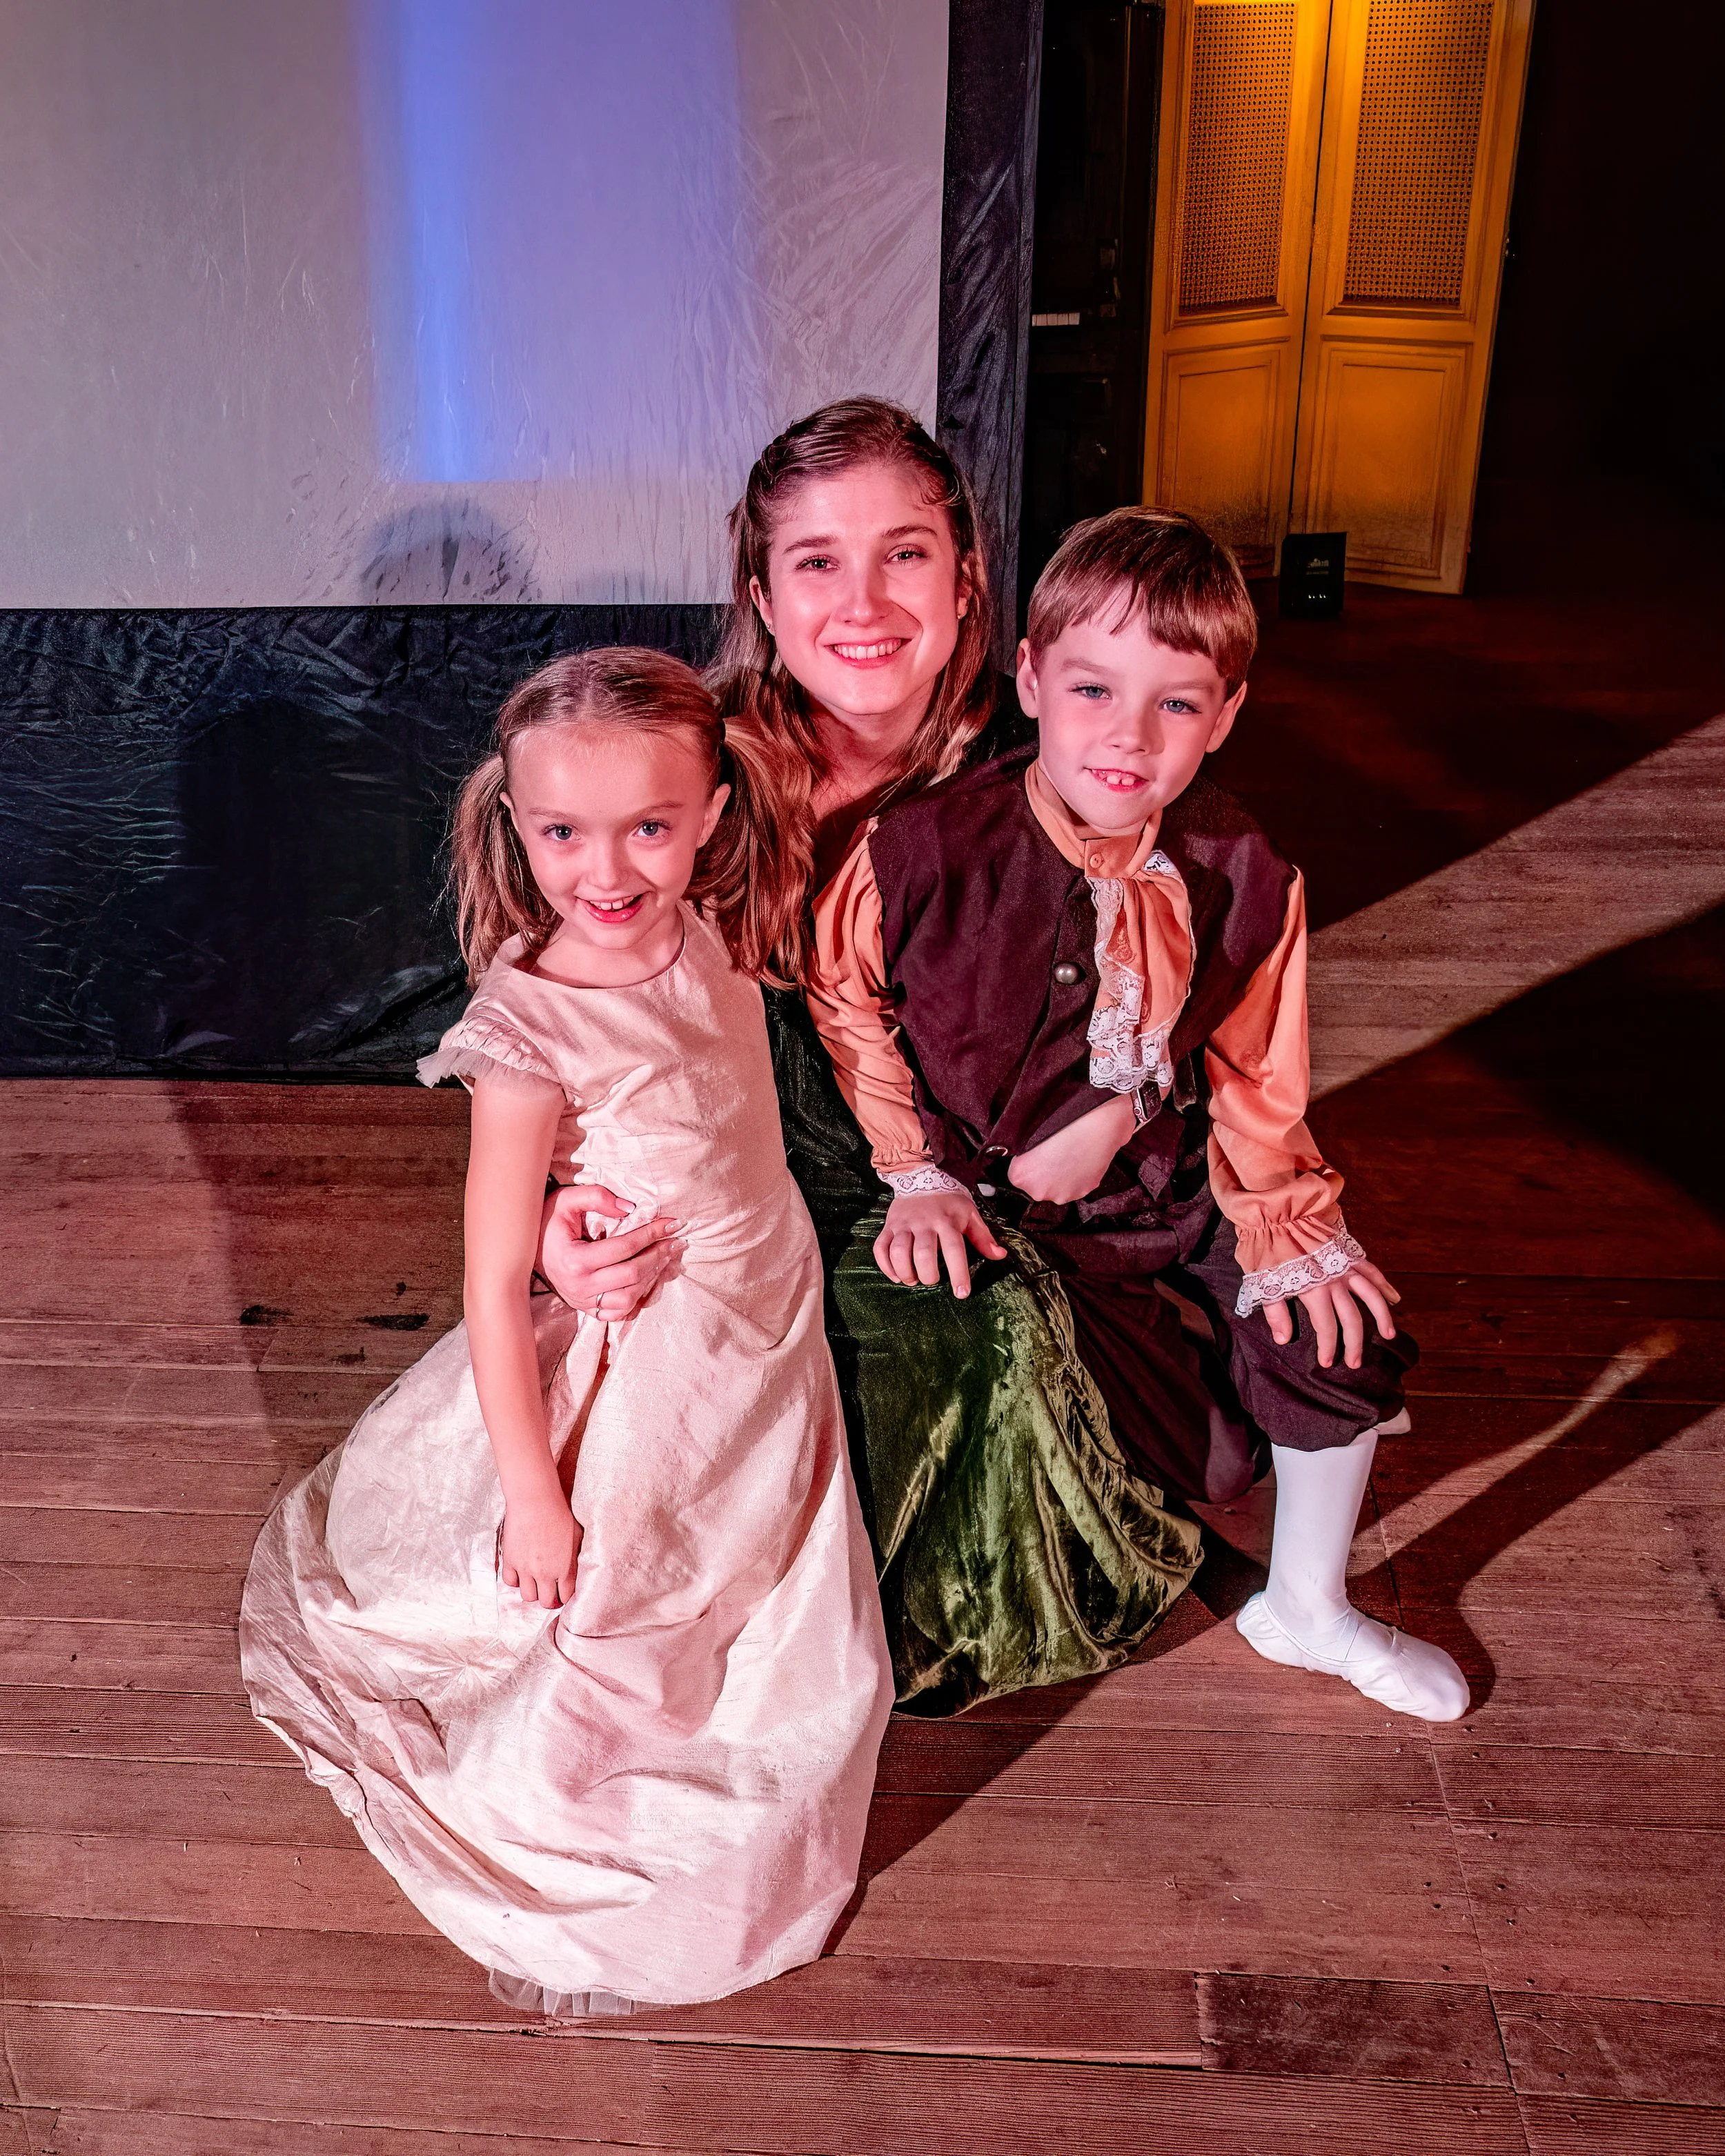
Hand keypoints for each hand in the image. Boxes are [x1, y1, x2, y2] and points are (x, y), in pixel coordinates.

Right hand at [499, 1483, 580, 1608]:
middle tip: (549, 1592)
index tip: (563, 1593)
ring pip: (528, 1597)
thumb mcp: (577, 1536)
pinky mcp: (510, 1561)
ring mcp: (526, 1569)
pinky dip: (515, 1580)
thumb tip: (576, 1568)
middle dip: (549, 1599)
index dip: (565, 1597)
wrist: (535, 1501)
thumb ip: (576, 1557)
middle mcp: (545, 1573)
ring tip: (535, 1583)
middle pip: (546, 1602)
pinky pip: (510, 1582)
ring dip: (532, 1592)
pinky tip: (521, 1572)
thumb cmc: (560, 1514)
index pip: (566, 1597)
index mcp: (565, 1569)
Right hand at [537, 1183, 677, 1320]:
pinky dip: (636, 1297)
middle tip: (676, 1240)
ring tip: (664, 1256)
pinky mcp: (585, 1308)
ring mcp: (582, 1301)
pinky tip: (646, 1278)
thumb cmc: (547, 1222)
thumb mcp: (566, 1200)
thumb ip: (597, 1197)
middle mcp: (579, 1286)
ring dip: (651, 1276)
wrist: (523, 1248)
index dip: (652, 1234)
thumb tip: (630, 1209)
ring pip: (629, 1298)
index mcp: (575, 1260)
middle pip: (632, 1274)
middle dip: (659, 1255)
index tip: (672, 1223)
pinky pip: (618, 1312)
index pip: (625, 1248)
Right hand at [874, 1191, 1006, 1298]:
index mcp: (947, 1221)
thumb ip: (983, 1237)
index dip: (958, 1273)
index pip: (954, 1250)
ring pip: (899, 1252)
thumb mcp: (970, 1214)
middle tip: (932, 1281)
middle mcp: (924, 1223)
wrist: (921, 1177)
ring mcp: (903, 1224)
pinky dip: (885, 1266)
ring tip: (913, 1280)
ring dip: (905, 1272)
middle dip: (928, 1275)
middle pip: (924, 1255)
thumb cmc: (949, 1201)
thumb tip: (1000, 1256)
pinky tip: (896, 1275)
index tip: (961, 1293)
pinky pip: (880, 1248)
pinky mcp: (889, 1226)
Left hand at [1008, 1093, 1137, 1205]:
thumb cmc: (1061, 1124)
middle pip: (1036, 1184)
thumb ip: (1020, 1155)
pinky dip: (1075, 1177)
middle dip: (1042, 1171)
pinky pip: (1073, 1186)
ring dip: (1059, 1176)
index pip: (1017, 1174)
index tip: (1035, 1151)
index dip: (1027, 1161)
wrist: (1095, 1124)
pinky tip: (1079, 1161)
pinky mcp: (1081, 1193)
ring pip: (1055, 1187)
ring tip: (1068, 1155)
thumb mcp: (1027, 1135)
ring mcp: (1062, 1195)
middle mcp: (1038, 1192)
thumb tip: (1020, 1158)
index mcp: (1019, 1176)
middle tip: (1053, 1152)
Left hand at [1261, 1261, 1400, 1369]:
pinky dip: (1385, 1286)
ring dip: (1382, 1317)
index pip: (1326, 1327)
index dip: (1328, 1347)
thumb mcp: (1263, 1283)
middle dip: (1355, 1343)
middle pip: (1352, 1319)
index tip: (1327, 1362)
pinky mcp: (1350, 1254)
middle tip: (1355, 1362)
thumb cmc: (1268, 1249)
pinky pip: (1372, 1272)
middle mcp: (1335, 1281)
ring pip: (1371, 1296)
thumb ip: (1276, 1313)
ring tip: (1388, 1335)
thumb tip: (1283, 1339)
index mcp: (1314, 1291)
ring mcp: (1345, 1267)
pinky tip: (1394, 1298)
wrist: (1277, 1216)